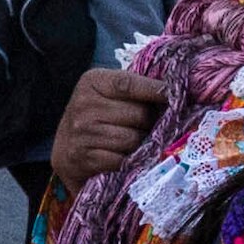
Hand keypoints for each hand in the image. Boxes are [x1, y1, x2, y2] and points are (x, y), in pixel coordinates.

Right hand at [46, 67, 168, 190]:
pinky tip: (129, 158)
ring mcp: (82, 133)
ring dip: (142, 145)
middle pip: (138, 114)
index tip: (177, 96)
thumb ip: (137, 91)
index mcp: (92, 82)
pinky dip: (131, 161)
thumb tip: (178, 95)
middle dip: (151, 123)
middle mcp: (84, 105)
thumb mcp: (110, 94)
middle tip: (152, 128)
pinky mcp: (84, 158)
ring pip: (133, 139)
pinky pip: (122, 160)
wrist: (65, 150)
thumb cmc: (97, 117)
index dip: (156, 90)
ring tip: (139, 143)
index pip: (129, 84)